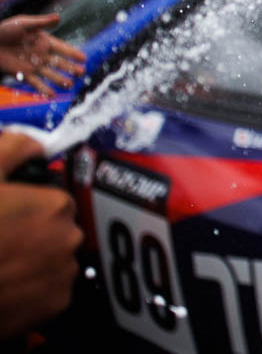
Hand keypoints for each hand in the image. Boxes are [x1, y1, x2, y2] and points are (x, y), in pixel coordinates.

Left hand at [0, 14, 85, 96]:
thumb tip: (58, 17)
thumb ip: (41, 22)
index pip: (63, 48)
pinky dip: (43, 89)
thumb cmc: (5, 30)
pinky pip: (36, 83)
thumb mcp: (23, 23)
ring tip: (69, 85)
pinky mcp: (23, 74)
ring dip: (60, 79)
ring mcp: (34, 65)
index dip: (73, 53)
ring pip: (50, 74)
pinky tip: (51, 95)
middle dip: (71, 68)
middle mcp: (42, 55)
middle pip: (60, 63)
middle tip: (81, 72)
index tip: (84, 58)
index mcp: (45, 41)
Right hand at [0, 132, 81, 336]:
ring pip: (54, 261)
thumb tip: (33, 143)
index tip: (9, 217)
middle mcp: (69, 239)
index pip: (55, 202)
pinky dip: (32, 290)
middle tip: (1, 242)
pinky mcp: (55, 305)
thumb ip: (13, 149)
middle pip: (57, 231)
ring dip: (34, 262)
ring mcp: (64, 274)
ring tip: (1, 264)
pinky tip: (5, 285)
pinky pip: (50, 292)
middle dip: (33, 235)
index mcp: (55, 206)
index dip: (30, 209)